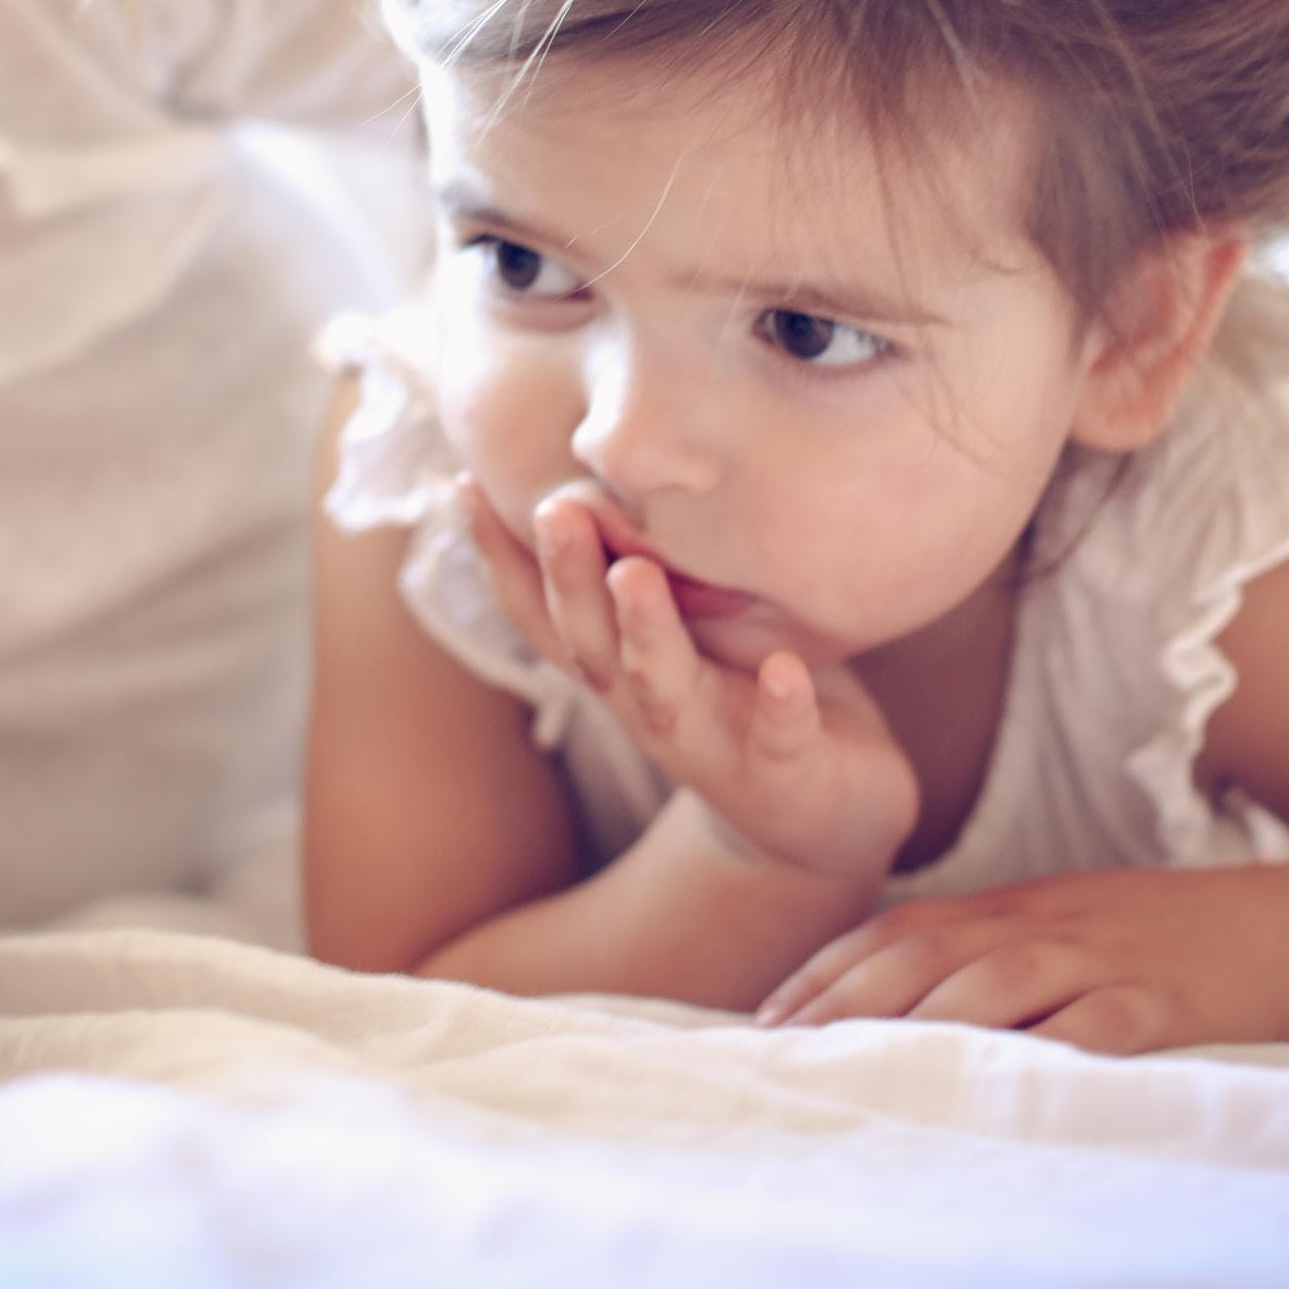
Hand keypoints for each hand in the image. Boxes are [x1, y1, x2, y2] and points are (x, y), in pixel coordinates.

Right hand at [461, 479, 917, 882]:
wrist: (823, 824)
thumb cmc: (746, 697)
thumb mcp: (691, 628)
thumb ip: (646, 564)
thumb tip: (606, 464)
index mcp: (616, 667)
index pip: (541, 609)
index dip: (499, 555)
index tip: (465, 484)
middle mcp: (645, 704)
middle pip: (589, 641)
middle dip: (568, 576)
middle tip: (554, 508)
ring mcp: (711, 740)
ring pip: (662, 687)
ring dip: (645, 632)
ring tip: (635, 572)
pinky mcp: (782, 770)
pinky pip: (780, 739)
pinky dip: (780, 707)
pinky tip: (787, 672)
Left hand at [754, 865, 1288, 1051]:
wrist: (1266, 923)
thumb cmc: (1140, 936)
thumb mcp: (1045, 929)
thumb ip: (971, 957)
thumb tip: (877, 1006)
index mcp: (1001, 909)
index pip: (891, 933)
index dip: (823, 972)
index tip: (763, 1022)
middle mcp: (1034, 926)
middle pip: (923, 955)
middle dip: (845, 1000)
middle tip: (786, 1050)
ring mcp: (1096, 961)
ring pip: (998, 982)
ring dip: (926, 1023)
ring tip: (867, 1066)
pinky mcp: (1160, 1003)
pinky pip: (1102, 1026)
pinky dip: (1053, 1049)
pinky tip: (1012, 1081)